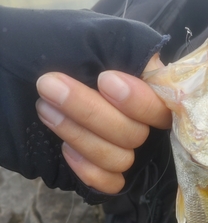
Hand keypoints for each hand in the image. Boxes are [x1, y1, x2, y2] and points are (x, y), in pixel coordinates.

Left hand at [36, 55, 170, 193]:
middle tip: (50, 86)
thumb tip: (150, 68)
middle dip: (90, 112)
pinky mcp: (108, 172)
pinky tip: (65, 149)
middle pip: (136, 135)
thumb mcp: (99, 37)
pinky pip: (111, 184)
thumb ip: (132, 51)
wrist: (28, 77)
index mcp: (149, 91)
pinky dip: (88, 170)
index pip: (164, 107)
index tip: (104, 81)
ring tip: (46, 108)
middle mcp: (144, 123)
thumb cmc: (63, 50)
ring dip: (79, 135)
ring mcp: (128, 151)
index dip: (139, 102)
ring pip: (120, 159)